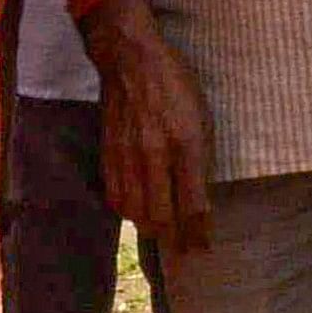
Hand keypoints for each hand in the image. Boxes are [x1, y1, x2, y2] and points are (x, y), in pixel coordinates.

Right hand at [85, 0, 214, 252]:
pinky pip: (115, 197)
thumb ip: (200, 159)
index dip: (199, 232)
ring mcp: (127, 156)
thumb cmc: (177, 87)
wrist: (132, 62)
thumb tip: (199, 198)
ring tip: (164, 232)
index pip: (193, 204)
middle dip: (175, 240)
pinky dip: (129, 211)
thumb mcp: (203, 118)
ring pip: (136, 212)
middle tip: (185, 250)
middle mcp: (155, 154)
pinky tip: (139, 211)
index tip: (204, 247)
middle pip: (162, 216)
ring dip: (151, 228)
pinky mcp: (107, 154)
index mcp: (186, 143)